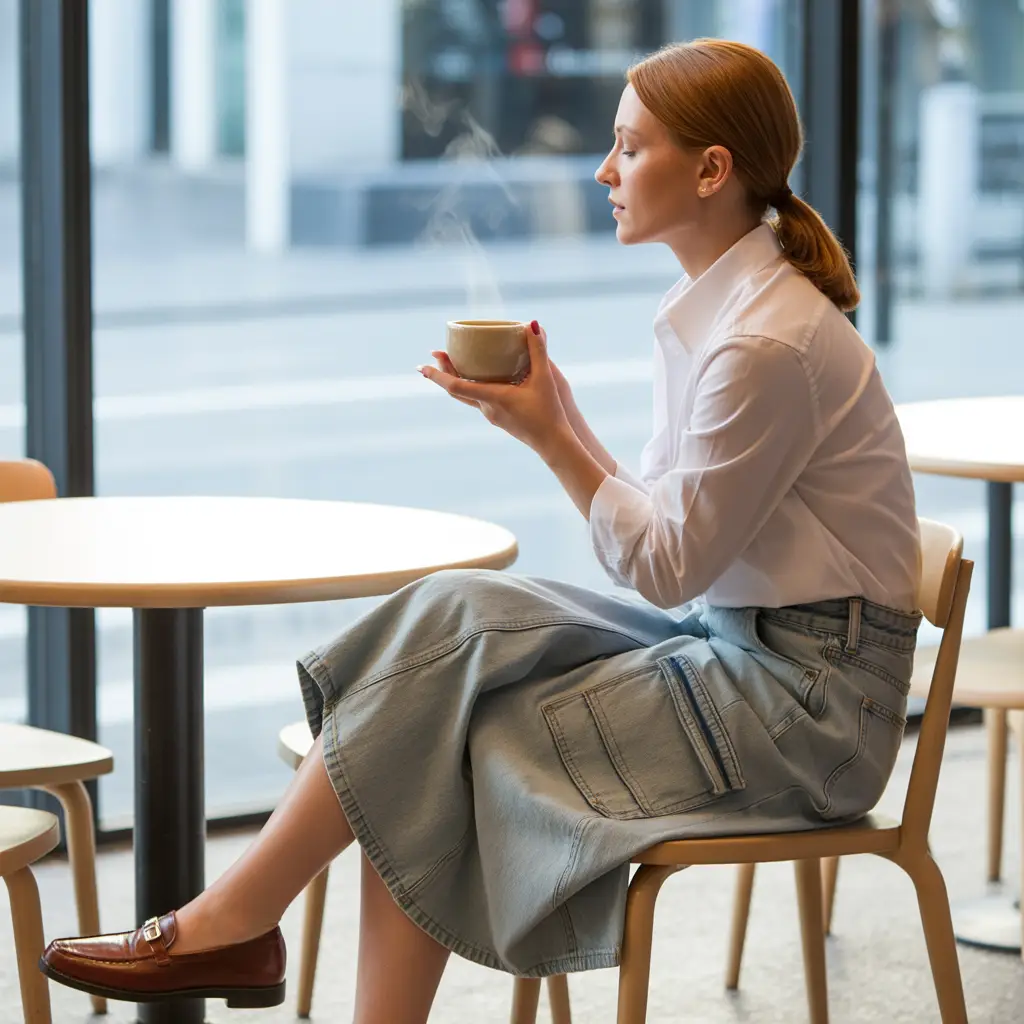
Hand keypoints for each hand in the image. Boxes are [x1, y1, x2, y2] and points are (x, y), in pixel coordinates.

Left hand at [419, 321, 572, 455]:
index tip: (422, 366)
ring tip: (453, 362)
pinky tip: (478, 378)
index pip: (456, 386)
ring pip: (466, 396)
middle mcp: (487, 408)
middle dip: (442, 372)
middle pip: (456, 390)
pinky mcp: (499, 418)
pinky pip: (478, 399)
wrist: (554, 443)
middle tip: (435, 354)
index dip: (437, 375)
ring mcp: (492, 415)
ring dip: (456, 379)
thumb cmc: (550, 412)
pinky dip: (471, 386)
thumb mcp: (545, 378)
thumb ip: (538, 351)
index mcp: (493, 398)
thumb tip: (531, 325)